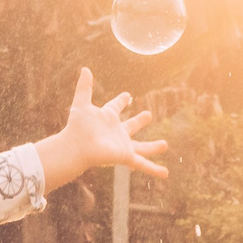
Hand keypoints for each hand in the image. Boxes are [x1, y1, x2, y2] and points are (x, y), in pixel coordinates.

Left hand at [37, 68, 168, 185]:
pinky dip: (155, 169)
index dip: (120, 101)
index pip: (115, 107)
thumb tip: (85, 68)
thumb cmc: (78, 127)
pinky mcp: (126, 156)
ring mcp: (123, 146)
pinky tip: (166, 173)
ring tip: (165, 144)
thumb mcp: (81, 104)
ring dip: (153, 147)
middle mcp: (116, 133)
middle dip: (139, 121)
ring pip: (142, 148)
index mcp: (107, 118)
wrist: (77, 146)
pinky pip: (143, 164)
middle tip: (148, 114)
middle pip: (131, 127)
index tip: (127, 96)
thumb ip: (84, 87)